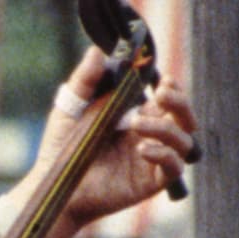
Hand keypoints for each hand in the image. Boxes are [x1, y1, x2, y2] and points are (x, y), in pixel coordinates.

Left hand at [17, 46, 196, 237]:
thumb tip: (96, 51)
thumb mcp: (70, 108)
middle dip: (180, 102)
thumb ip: (84, 80)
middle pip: (184, 118)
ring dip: (167, 128)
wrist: (54, 186)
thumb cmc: (61, 149)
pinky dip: (164, 155)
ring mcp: (151, 161)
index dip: (172, 89)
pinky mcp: (149, 184)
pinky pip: (173, 168)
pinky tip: (143, 149)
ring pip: (184, 141)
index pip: (168, 100)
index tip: (163, 80)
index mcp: (137, 117)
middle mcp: (149, 137)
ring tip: (137, 125)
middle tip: (162, 93)